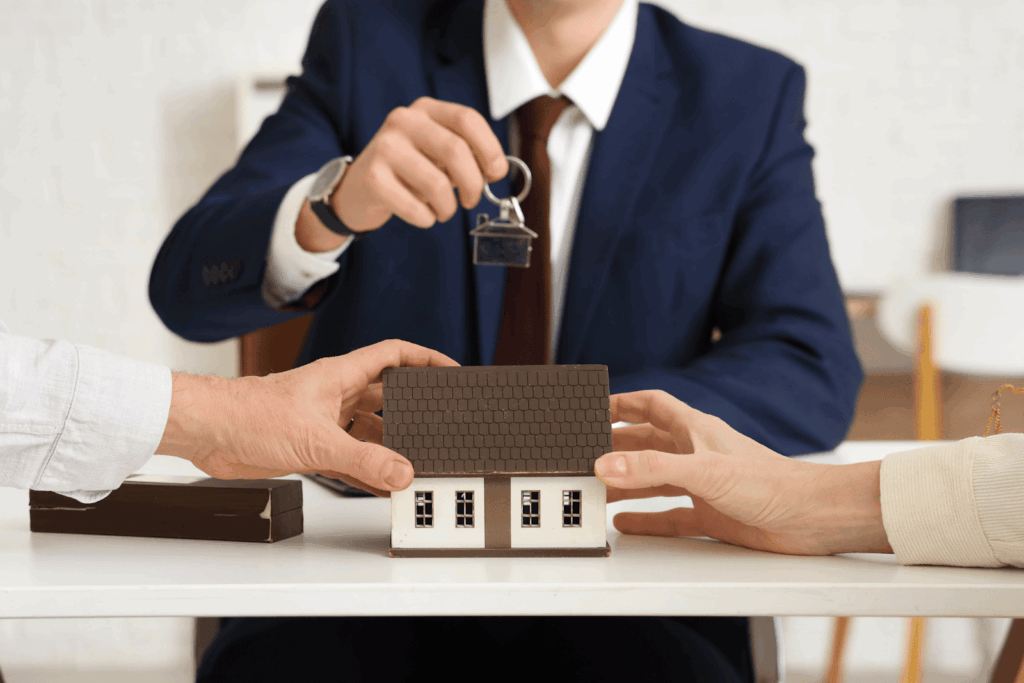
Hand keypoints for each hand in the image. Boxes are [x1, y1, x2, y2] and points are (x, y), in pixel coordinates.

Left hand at [157, 340, 457, 494]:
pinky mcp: (309, 447)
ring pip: (369, 431)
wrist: (208, 433)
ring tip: (414, 464)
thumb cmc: (248, 413)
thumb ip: (363, 459)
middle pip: (386, 398)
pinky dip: (366, 470)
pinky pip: (350, 458)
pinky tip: (381, 484)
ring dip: (388, 447)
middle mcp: (335, 396)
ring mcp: (323, 421)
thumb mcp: (316, 440)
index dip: (424, 360)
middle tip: (437, 427)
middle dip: (412, 412)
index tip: (449, 371)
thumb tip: (401, 471)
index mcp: (340, 376)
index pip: (394, 356)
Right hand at [335, 97, 507, 231]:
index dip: (490, 149)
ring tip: (444, 210)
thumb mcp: (439, 155)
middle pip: (456, 150)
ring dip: (448, 207)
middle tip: (471, 201)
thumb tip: (496, 169)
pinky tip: (424, 216)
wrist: (360, 188)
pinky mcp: (372, 175)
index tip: (495, 173)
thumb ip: (468, 155)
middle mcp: (404, 120)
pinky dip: (426, 218)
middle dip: (473, 184)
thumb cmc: (410, 172)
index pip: (468, 119)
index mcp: (426, 110)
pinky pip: (414, 206)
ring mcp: (385, 146)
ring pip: (437, 183)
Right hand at [594, 391, 891, 555]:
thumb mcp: (704, 472)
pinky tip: (626, 523)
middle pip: (646, 442)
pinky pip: (668, 515)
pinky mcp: (711, 514)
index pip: (651, 405)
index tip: (594, 406)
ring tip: (596, 488)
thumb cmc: (773, 483)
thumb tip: (606, 466)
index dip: (623, 403)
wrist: (812, 518)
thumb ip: (653, 469)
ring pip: (654, 478)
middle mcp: (696, 454)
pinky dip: (645, 519)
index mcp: (696, 430)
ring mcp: (703, 485)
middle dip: (616, 446)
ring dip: (626, 482)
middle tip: (585, 452)